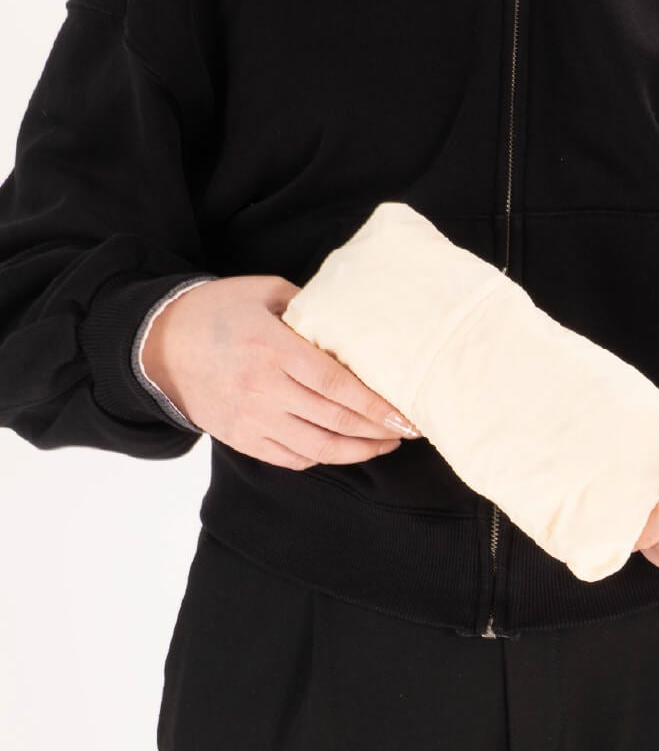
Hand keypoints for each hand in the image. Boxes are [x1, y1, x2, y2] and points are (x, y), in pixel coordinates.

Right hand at [140, 274, 422, 468]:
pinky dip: (323, 456)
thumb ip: (312, 310)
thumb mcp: (266, 292)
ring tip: (384, 444)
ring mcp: (251, 419)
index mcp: (272, 348)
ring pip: (318, 447)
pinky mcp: (241, 439)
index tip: (406, 415)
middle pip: (335, 420)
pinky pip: (292, 458)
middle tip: (407, 431)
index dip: (377, 405)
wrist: (159, 342)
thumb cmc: (219, 311)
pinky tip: (344, 449)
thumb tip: (356, 328)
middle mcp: (263, 389)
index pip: (337, 385)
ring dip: (358, 451)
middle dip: (378, 431)